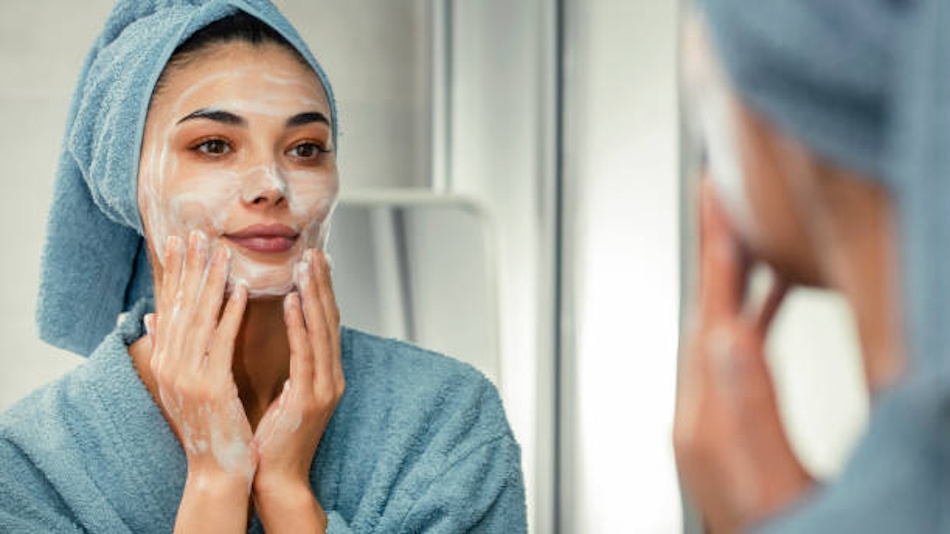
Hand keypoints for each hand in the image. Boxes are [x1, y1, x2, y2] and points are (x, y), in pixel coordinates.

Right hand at [147, 231, 255, 488]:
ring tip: (222, 251)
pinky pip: (221, 341)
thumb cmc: (207, 423)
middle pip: (181, 306)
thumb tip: (151, 315)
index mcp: (163, 361)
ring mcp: (186, 376)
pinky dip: (231, 313)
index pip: (168, 307)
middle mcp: (169, 364)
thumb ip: (168, 347)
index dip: (174, 272)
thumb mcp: (181, 382)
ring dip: (212, 281)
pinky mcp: (210, 386)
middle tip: (198, 232)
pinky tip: (241, 290)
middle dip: (190, 267)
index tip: (179, 240)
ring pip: (200, 318)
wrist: (217, 466)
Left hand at [251, 249, 343, 531]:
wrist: (274, 478)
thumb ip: (284, 362)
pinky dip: (300, 324)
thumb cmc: (269, 436)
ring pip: (322, 330)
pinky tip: (291, 300)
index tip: (314, 261)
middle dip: (322, 284)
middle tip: (314, 251)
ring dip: (314, 294)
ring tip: (305, 264)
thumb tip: (272, 336)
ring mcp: (325, 387)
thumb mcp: (280, 392)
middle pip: (330, 320)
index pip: (324, 324)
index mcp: (324, 375)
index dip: (321, 291)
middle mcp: (332, 377)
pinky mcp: (311, 398)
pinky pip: (306, 354)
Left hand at [673, 184, 813, 532]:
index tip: (714, 200)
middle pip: (704, 315)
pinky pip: (729, 358)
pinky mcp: (720, 434)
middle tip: (721, 198)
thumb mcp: (778, 481)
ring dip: (734, 280)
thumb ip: (751, 410)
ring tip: (753, 239)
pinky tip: (766, 308)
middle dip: (715, 252)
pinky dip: (746, 319)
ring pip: (716, 331)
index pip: (710, 317)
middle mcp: (696, 421)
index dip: (716, 254)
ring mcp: (706, 427)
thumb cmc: (785, 530)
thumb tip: (728, 336)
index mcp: (708, 426)